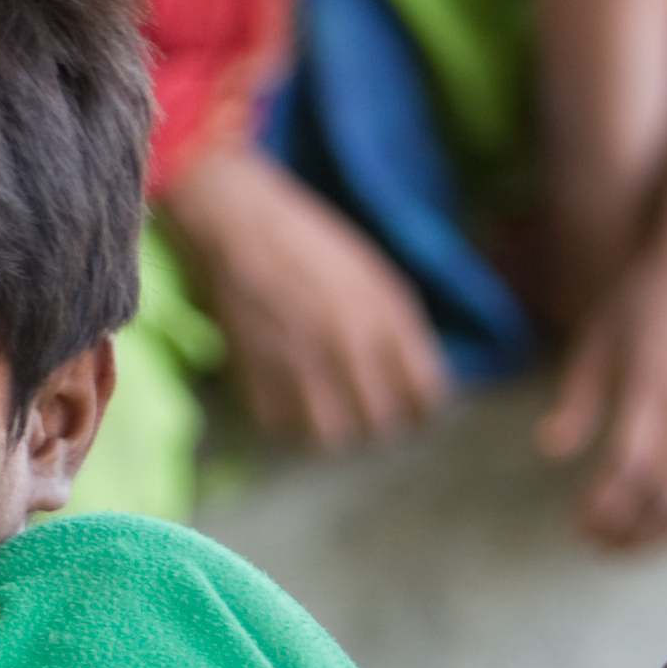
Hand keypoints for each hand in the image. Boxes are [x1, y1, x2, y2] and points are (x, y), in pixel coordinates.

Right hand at [160, 145, 449, 450]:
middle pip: (382, 424)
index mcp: (386, 319)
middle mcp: (349, 349)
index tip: (413, 407)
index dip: (423, 408)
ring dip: (335, 428)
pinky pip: (284, 429)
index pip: (425, 394)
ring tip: (329, 410)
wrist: (240, 230)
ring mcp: (301, 370)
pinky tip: (289, 398)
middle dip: (381, 422)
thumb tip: (414, 378)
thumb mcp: (376, 276)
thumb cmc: (313, 244)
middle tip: (369, 410)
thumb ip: (400, 329)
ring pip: (334, 437)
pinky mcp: (257, 383)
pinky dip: (289, 422)